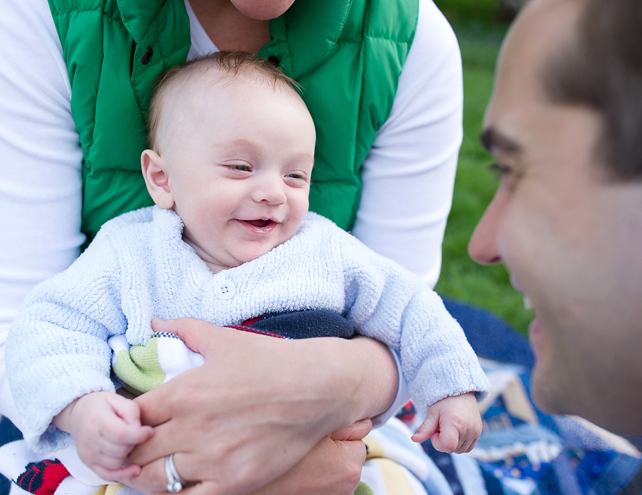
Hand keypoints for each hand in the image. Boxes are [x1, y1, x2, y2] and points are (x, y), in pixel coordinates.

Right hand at [53, 392, 153, 479]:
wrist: (79, 413)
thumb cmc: (102, 405)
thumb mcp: (117, 399)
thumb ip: (131, 411)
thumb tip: (140, 429)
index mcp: (97, 420)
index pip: (121, 434)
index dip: (139, 435)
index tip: (150, 431)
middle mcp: (90, 439)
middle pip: (121, 449)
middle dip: (134, 442)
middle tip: (136, 433)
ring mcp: (88, 454)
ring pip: (117, 463)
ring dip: (128, 454)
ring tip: (129, 442)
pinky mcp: (88, 463)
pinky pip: (108, 474)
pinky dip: (123, 474)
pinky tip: (135, 468)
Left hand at [126, 318, 396, 494]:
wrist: (318, 387)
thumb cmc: (270, 360)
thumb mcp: (224, 338)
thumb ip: (184, 329)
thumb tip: (155, 323)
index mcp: (183, 394)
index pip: (130, 417)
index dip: (126, 421)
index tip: (136, 420)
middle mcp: (191, 430)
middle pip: (135, 454)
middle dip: (130, 451)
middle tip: (139, 448)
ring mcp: (213, 460)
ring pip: (156, 482)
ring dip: (149, 475)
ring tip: (158, 466)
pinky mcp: (235, 482)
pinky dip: (180, 493)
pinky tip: (185, 481)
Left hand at [411, 393, 481, 452]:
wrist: (461, 392)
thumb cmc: (444, 402)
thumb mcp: (432, 413)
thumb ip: (425, 428)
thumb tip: (414, 439)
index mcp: (455, 423)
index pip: (446, 446)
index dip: (437, 442)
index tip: (435, 430)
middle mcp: (468, 429)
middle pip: (451, 449)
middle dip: (443, 441)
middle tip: (442, 425)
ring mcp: (475, 432)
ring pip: (459, 450)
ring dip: (451, 442)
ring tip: (449, 426)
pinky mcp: (479, 433)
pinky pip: (467, 448)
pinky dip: (459, 443)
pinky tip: (456, 431)